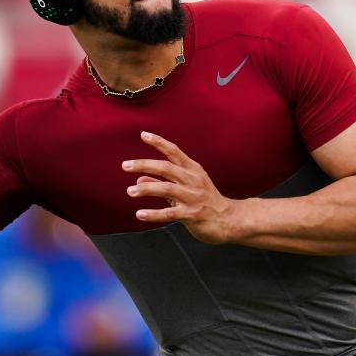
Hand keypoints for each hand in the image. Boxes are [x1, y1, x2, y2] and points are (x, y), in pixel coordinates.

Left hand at [123, 131, 237, 243]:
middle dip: (145, 164)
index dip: (159, 142)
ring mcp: (193, 197)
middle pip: (167, 167)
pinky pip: (170, 213)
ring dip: (147, 189)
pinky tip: (140, 214)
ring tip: (130, 191)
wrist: (229, 220)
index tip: (143, 134)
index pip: (174, 151)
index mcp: (192, 170)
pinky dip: (154, 214)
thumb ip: (162, 183)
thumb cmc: (205, 202)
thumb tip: (139, 179)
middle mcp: (193, 180)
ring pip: (167, 188)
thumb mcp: (185, 188)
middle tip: (125, 165)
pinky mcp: (193, 215)